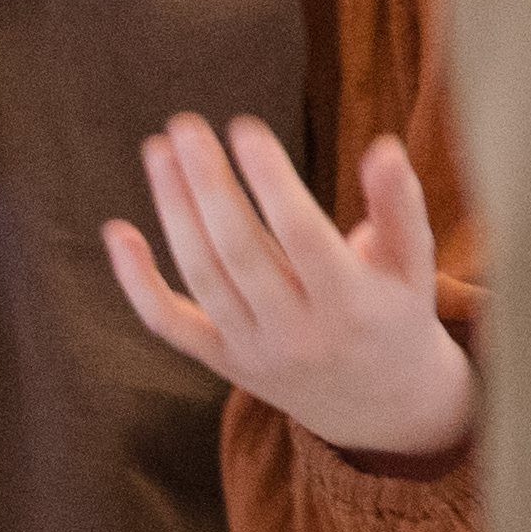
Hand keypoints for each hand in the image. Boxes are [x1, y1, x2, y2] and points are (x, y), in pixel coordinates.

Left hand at [107, 117, 471, 463]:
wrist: (382, 405)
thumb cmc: (396, 314)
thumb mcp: (413, 268)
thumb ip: (400, 208)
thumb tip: (384, 148)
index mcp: (354, 305)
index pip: (303, 235)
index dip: (272, 181)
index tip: (244, 127)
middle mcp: (300, 333)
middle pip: (239, 251)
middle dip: (208, 185)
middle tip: (185, 126)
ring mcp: (254, 350)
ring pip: (202, 276)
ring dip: (174, 210)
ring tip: (159, 151)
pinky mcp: (221, 361)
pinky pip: (169, 323)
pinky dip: (137, 282)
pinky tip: (118, 231)